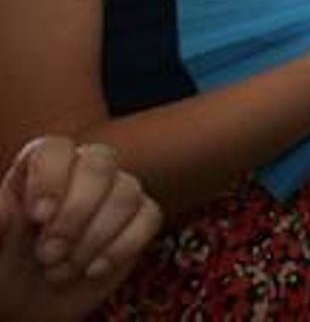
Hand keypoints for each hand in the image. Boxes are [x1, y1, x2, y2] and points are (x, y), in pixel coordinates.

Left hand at [0, 137, 161, 318]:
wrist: (30, 305)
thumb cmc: (3, 268)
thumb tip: (5, 208)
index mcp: (39, 169)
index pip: (55, 148)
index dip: (50, 178)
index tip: (37, 217)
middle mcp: (81, 172)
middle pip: (100, 164)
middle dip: (76, 214)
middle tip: (48, 254)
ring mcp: (115, 193)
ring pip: (127, 193)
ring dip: (94, 239)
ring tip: (62, 270)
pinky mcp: (140, 219)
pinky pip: (149, 217)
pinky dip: (122, 247)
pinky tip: (93, 270)